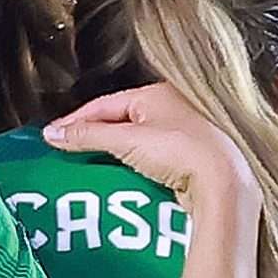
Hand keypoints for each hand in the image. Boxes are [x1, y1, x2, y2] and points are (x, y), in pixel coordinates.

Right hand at [45, 83, 253, 209]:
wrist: (223, 182)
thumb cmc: (184, 151)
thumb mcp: (126, 140)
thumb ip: (87, 135)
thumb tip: (55, 133)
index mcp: (156, 94)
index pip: (104, 103)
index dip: (76, 119)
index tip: (55, 135)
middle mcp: (171, 109)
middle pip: (120, 121)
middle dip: (95, 137)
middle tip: (70, 152)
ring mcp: (181, 135)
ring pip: (136, 142)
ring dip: (114, 155)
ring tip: (93, 169)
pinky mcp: (187, 159)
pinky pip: (150, 161)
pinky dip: (133, 168)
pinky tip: (123, 180)